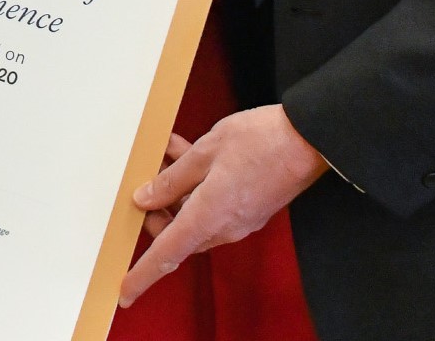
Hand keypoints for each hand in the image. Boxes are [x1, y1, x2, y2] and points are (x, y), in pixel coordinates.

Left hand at [118, 105, 327, 306]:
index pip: (166, 254)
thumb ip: (172, 179)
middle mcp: (224, 227)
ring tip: (167, 154)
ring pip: (194, 217)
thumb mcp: (205, 151)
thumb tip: (146, 199)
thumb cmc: (259, 142)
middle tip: (146, 178)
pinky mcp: (249, 210)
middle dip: (157, 212)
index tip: (125, 293)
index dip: (142, 275)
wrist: (309, 141)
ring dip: (176, 192)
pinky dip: (196, 186)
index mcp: (208, 216)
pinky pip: (212, 207)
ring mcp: (239, 221)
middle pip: (177, 233)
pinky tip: (187, 153)